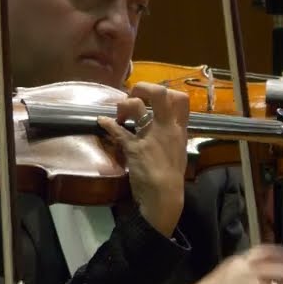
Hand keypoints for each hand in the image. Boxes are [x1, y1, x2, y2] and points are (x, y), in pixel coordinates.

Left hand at [98, 82, 189, 235]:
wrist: (165, 196)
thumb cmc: (172, 176)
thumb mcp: (178, 152)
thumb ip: (173, 137)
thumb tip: (166, 129)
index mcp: (179, 130)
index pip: (181, 99)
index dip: (166, 91)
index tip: (153, 97)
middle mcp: (166, 128)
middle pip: (160, 93)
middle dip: (144, 87)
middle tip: (134, 95)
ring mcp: (149, 135)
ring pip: (136, 105)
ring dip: (124, 105)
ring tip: (120, 114)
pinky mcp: (133, 146)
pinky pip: (117, 130)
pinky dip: (107, 124)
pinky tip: (101, 121)